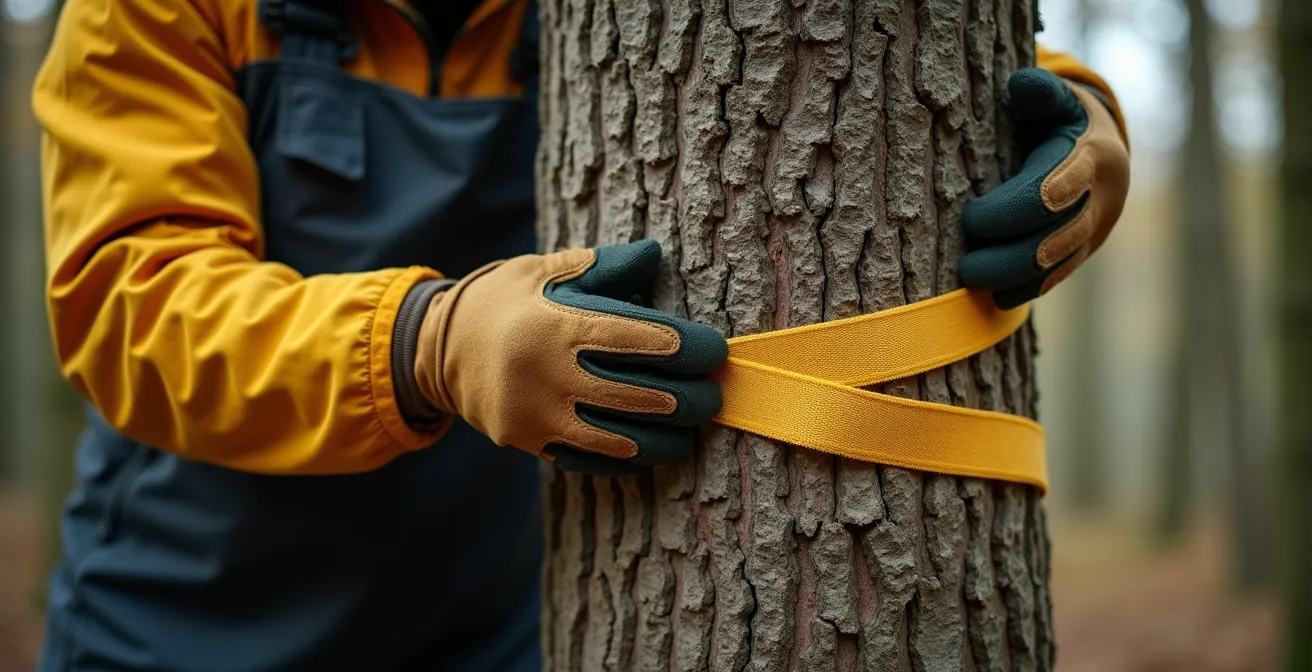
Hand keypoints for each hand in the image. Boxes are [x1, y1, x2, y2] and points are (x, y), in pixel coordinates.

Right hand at [416, 240, 726, 474]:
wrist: (436, 348)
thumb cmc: (505, 300)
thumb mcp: (544, 270)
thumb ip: (602, 266)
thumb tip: (654, 256)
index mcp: (553, 324)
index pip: (632, 339)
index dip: (681, 347)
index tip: (714, 351)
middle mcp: (544, 374)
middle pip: (633, 394)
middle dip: (685, 399)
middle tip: (713, 396)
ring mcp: (535, 415)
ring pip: (616, 438)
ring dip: (664, 438)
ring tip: (692, 431)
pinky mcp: (528, 443)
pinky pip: (588, 459)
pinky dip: (626, 458)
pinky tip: (653, 450)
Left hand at [959, 67, 1129, 308]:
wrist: (1106, 154)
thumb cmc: (1064, 121)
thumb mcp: (1058, 101)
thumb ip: (1042, 94)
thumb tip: (1023, 84)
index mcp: (1092, 156)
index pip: (1058, 187)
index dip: (1016, 208)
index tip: (973, 217)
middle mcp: (1101, 198)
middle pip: (1059, 235)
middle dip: (1010, 254)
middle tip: (966, 265)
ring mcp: (1095, 229)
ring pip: (1059, 263)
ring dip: (1014, 278)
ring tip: (971, 281)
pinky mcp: (1083, 252)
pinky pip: (1057, 277)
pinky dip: (1026, 289)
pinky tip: (994, 297)